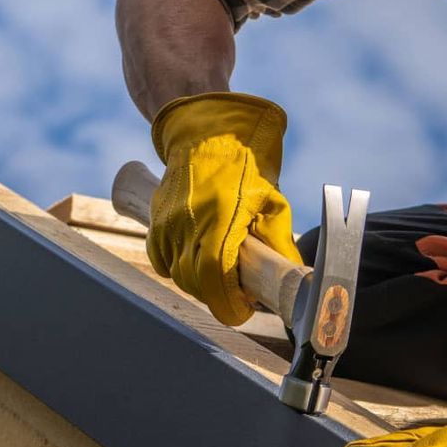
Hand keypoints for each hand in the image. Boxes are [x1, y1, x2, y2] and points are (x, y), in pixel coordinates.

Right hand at [147, 92, 305, 324]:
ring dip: (199, 284)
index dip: (228, 303)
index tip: (242, 311)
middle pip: (195, 282)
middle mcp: (188, 224)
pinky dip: (177, 268)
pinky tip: (196, 262)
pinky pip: (161, 260)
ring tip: (220, 277)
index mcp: (220, 219)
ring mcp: (167, 223)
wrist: (206, 136)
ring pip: (178, 274)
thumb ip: (277, 240)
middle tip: (237, 295)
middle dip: (217, 296)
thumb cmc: (244, 167)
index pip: (215, 278)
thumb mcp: (270, 200)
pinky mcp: (156, 220)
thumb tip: (290, 274)